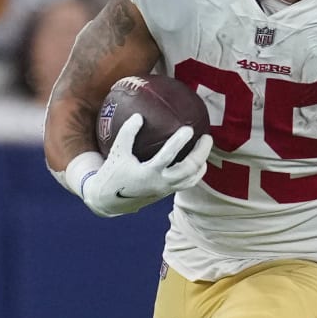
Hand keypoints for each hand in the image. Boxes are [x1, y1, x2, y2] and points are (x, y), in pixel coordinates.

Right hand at [81, 114, 212, 216]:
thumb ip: (127, 133)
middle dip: (201, 154)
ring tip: (205, 148)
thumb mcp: (117, 152)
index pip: (168, 156)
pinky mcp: (166, 193)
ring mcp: (165, 190)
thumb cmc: (113, 174)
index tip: (188, 129)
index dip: (179, 142)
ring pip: (191, 179)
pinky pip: (186, 183)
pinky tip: (197, 161)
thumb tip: (139, 116)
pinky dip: (195, 172)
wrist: (109, 201)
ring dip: (201, 164)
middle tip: (207, 137)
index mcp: (148, 174)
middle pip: (188, 170)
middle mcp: (160, 183)